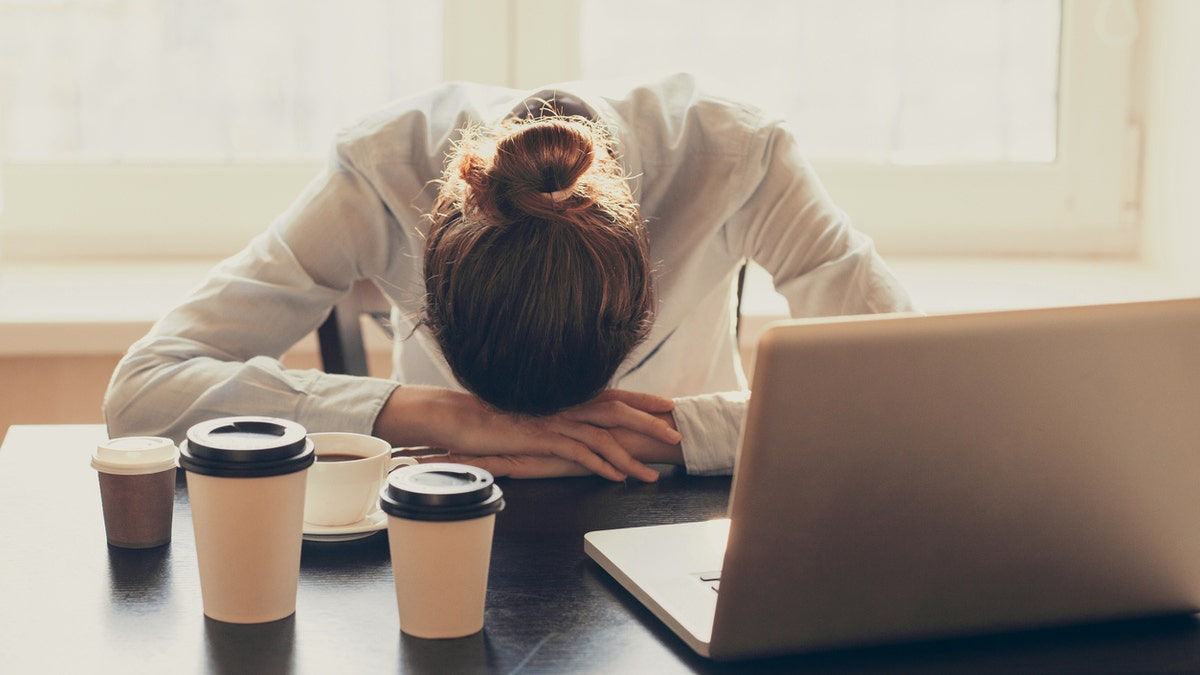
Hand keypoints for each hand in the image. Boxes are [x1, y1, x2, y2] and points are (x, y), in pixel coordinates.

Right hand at [374, 386, 681, 481]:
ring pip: (603, 436)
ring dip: (631, 456)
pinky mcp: (541, 437)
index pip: (613, 394)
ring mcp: (554, 419)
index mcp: (565, 395)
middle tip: (677, 435)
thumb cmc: (493, 416)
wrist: (458, 417)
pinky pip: (578, 452)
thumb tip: (575, 424)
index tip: (669, 404)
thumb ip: (555, 415)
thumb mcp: (531, 413)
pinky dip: (601, 465)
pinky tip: (617, 477)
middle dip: (650, 423)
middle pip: (617, 411)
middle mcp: (564, 403)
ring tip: (652, 474)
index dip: (642, 399)